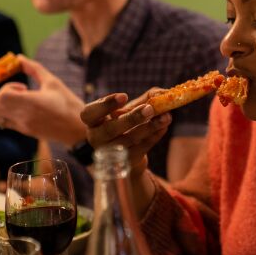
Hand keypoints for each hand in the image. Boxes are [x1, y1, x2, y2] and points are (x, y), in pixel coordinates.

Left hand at [0, 56, 85, 144]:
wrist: (79, 131)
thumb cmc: (69, 104)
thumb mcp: (53, 82)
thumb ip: (34, 69)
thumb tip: (18, 58)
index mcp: (32, 103)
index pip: (4, 96)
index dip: (6, 89)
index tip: (19, 85)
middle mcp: (23, 116)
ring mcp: (22, 126)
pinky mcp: (23, 131)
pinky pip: (2, 122)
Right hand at [80, 90, 171, 212]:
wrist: (128, 151)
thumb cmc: (126, 124)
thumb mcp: (131, 109)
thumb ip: (146, 98)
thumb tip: (163, 93)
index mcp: (93, 122)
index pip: (89, 114)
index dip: (105, 105)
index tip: (124, 96)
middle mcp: (97, 138)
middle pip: (110, 130)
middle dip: (132, 118)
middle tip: (150, 109)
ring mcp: (111, 153)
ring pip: (129, 140)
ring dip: (149, 127)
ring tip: (166, 117)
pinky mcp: (126, 161)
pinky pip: (141, 148)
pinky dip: (154, 136)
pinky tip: (164, 126)